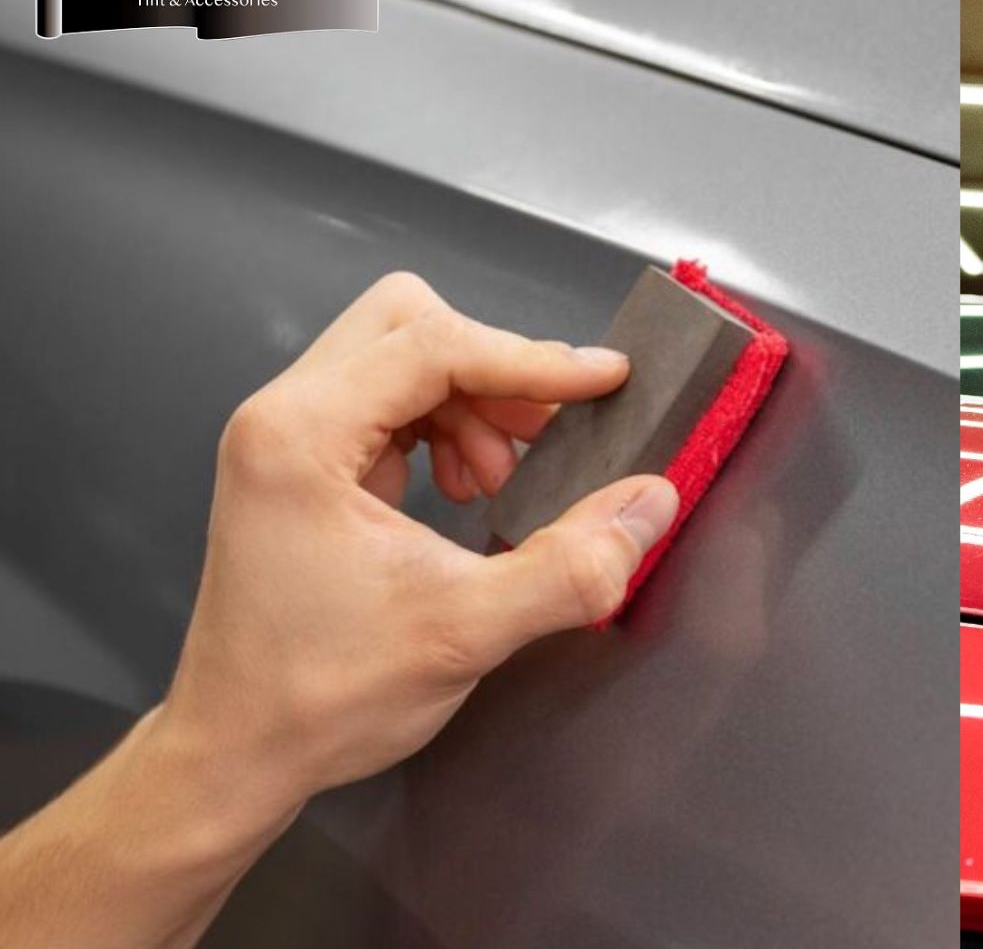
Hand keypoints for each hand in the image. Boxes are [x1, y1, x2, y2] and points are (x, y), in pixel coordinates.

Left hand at [165, 271, 679, 802]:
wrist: (239, 753)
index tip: (607, 381)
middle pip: (411, 323)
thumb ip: (570, 566)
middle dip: (495, 370)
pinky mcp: (305, 464)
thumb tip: (650, 504)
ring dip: (476, 402)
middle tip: (547, 432)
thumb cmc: (317, 696)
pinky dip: (450, 428)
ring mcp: (288, 438)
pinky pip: (394, 402)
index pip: (434, 345)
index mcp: (298, 437)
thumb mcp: (466, 632)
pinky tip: (473, 490)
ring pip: (405, 356)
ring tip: (504, 480)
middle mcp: (282, 418)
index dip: (534, 360)